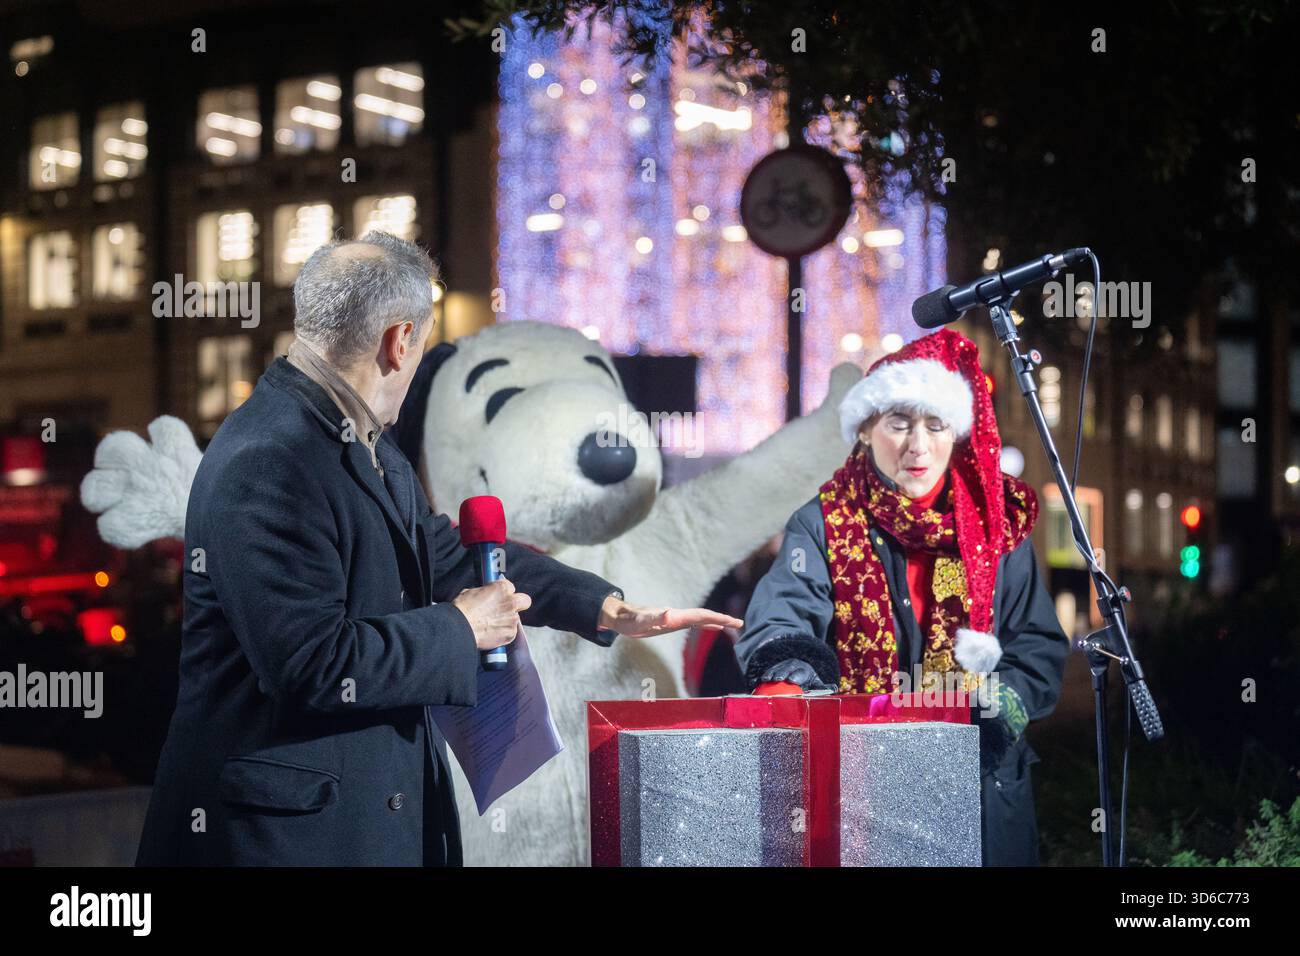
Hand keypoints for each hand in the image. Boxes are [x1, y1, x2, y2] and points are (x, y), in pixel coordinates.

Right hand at [452, 578, 530, 650]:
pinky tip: (492, 634)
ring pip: (515, 618)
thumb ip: (485, 592)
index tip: (498, 596)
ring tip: (492, 625)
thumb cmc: (462, 610)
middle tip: (507, 608)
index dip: (503, 593)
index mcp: (502, 588)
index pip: (510, 587)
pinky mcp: (511, 633)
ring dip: (507, 620)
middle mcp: (511, 602)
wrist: (460, 628)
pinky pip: (511, 632)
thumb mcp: (471, 592)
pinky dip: (503, 633)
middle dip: (518, 603)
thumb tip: (485, 594)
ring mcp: (512, 619)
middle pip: (524, 601)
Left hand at [597, 594, 742, 638]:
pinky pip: (694, 623)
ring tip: (732, 625)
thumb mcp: (640, 622)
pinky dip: (706, 624)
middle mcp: (678, 615)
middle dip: (723, 619)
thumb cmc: (629, 620)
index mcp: (675, 616)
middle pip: (705, 616)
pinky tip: (712, 627)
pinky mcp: (672, 622)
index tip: (733, 621)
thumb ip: (654, 617)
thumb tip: (669, 613)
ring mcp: (676, 618)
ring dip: (717, 621)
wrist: (621, 616)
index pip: (701, 616)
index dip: (718, 618)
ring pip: (701, 619)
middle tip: (740, 623)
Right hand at [758, 658, 832, 691]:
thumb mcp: (816, 683)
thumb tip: (834, 688)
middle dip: (782, 672)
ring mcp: (783, 665)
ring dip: (771, 673)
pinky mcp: (775, 668)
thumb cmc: (808, 681)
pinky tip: (758, 681)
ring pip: (777, 668)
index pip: (801, 671)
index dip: (797, 675)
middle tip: (777, 679)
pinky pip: (769, 671)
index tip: (792, 680)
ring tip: (765, 679)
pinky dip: (765, 675)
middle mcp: (794, 664)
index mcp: (805, 669)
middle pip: (787, 668)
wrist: (797, 670)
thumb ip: (823, 687)